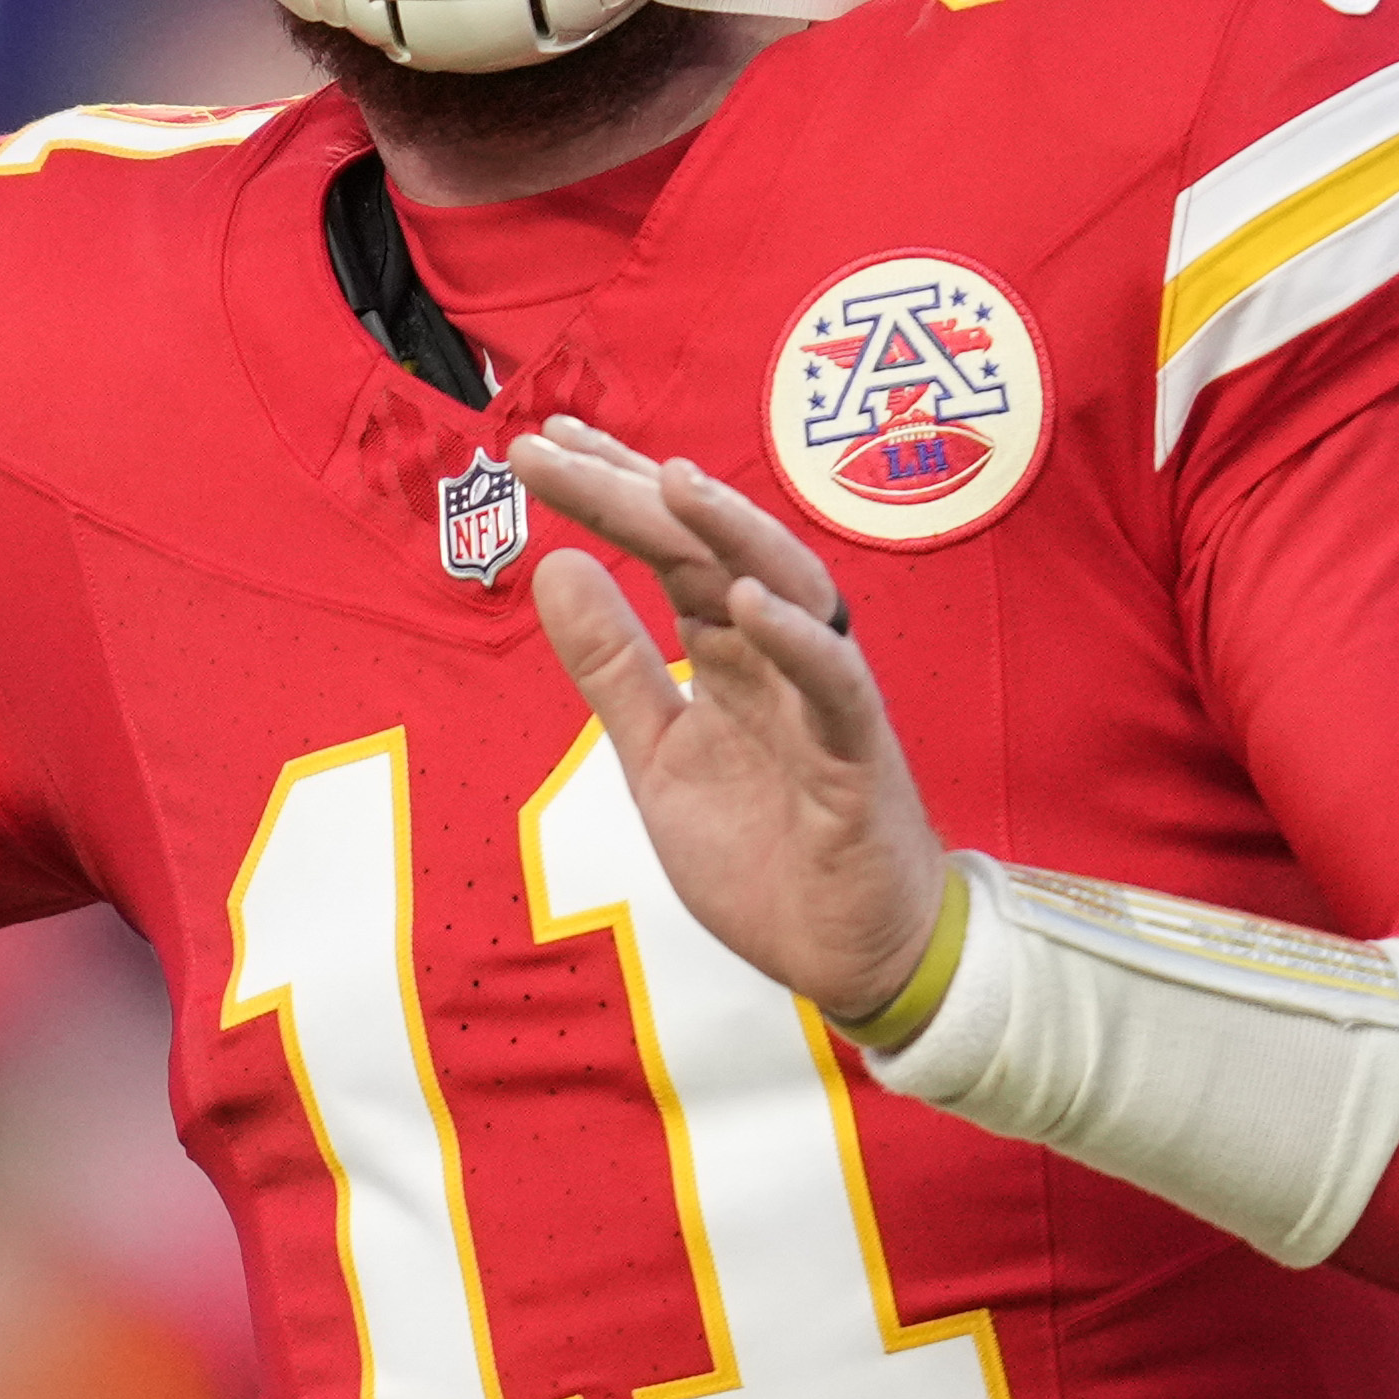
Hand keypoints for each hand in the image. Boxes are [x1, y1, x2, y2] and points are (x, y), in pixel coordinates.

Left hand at [514, 417, 946, 1019]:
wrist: (848, 955)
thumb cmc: (767, 851)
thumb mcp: (658, 756)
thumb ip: (612, 666)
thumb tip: (556, 565)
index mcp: (727, 651)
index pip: (666, 549)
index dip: (607, 493)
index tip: (539, 445)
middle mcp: (778, 654)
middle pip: (710, 550)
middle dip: (634, 491)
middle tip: (555, 444)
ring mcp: (822, 699)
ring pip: (789, 589)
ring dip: (732, 532)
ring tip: (670, 481)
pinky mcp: (858, 758)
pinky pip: (835, 685)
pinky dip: (796, 641)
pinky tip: (745, 602)